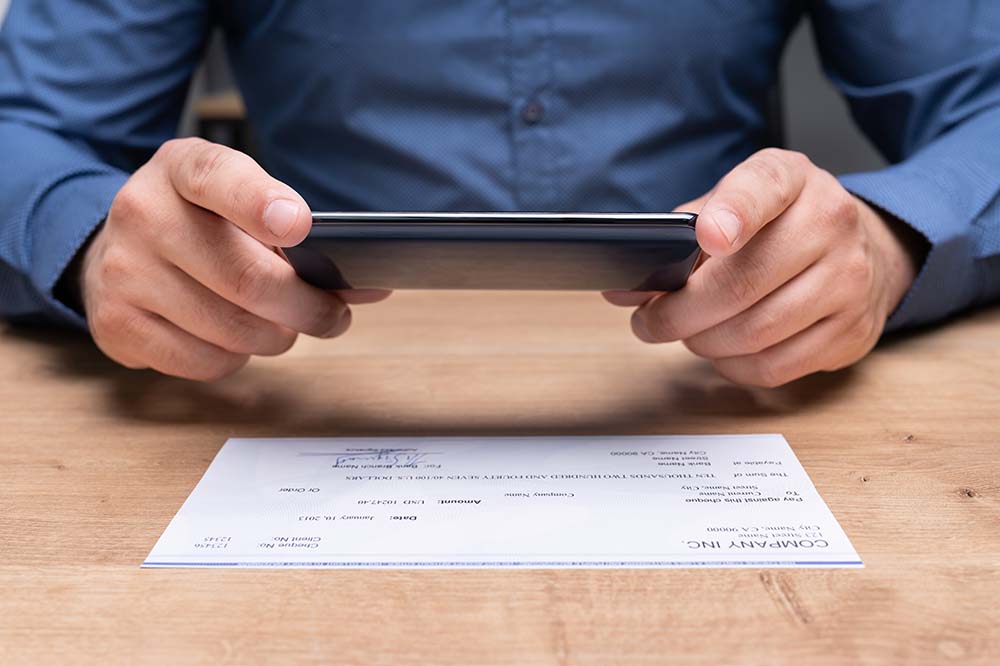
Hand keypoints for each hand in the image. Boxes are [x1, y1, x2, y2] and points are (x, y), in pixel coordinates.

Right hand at [80, 138, 387, 380]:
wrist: (115, 250)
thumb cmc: (202, 226)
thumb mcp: (240, 201)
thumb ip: (298, 231)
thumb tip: (370, 288)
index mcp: (181, 168)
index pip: (220, 178)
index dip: (262, 204)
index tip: (299, 227)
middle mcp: (143, 213)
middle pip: (248, 277)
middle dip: (307, 306)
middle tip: (332, 315)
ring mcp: (123, 271)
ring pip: (233, 328)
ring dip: (277, 336)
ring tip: (283, 324)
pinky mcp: (117, 325)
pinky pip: (205, 361)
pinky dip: (236, 358)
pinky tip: (234, 339)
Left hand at [605, 148, 923, 386]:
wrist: (861, 249)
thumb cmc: (778, 225)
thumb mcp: (736, 201)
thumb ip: (681, 234)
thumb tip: (625, 291)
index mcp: (791, 179)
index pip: (762, 189)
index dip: (732, 214)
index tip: (707, 237)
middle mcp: (830, 223)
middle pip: (740, 284)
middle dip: (677, 314)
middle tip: (648, 322)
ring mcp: (848, 281)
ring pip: (754, 333)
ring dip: (702, 342)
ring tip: (687, 333)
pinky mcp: (851, 333)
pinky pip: (774, 367)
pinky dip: (732, 366)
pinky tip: (722, 351)